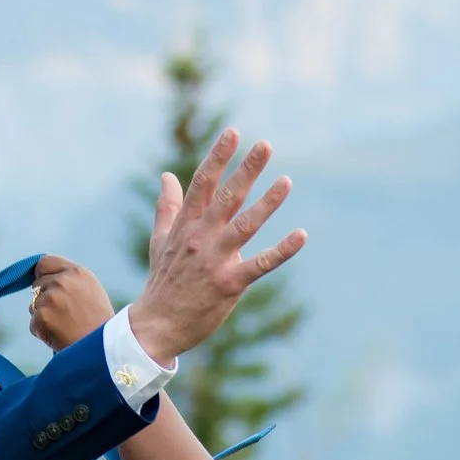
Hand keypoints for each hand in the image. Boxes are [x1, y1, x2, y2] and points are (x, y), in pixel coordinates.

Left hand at [28, 256, 112, 351]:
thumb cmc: (99, 324)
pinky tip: (60, 336)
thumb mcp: (91, 291)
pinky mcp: (41, 317)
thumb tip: (42, 278)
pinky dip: (43, 333)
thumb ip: (69, 280)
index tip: (45, 286)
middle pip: (37, 286)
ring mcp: (50, 299)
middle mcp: (62, 281)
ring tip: (66, 327)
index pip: (44, 263)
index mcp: (77, 272)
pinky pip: (33, 324)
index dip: (42, 275)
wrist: (104, 350)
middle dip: (44, 299)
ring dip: (44, 317)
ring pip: (33, 306)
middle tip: (64, 316)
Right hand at [129, 129, 302, 365]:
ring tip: (287, 181)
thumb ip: (167, 206)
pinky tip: (302, 235)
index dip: (219, 157)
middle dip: (246, 170)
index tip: (234, 133)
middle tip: (265, 145)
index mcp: (186, 225)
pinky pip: (261, 264)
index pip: (203, 183)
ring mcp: (216, 260)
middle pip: (227, 197)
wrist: (157, 325)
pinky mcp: (230, 283)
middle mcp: (201, 238)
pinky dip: (282, 250)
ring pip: (245, 225)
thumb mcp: (160, 240)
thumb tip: (167, 174)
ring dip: (267, 202)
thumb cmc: (162, 281)